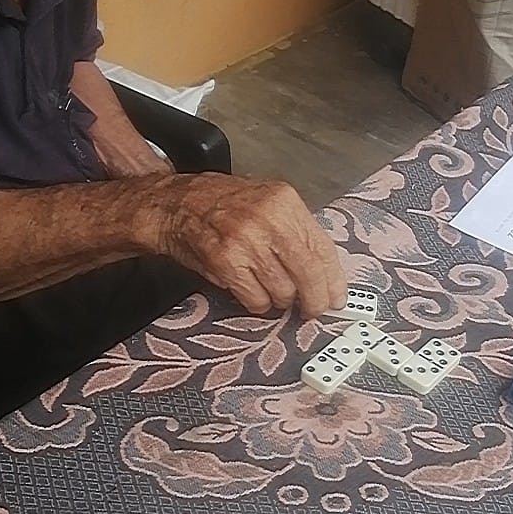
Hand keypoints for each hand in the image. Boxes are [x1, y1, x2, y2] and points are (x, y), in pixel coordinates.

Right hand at [150, 173, 346, 318]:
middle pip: (308, 274)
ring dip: (279, 300)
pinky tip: (250, 290)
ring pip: (283, 291)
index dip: (334, 280)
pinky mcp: (225, 262)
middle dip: (314, 301)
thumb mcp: (266, 204)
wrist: (175, 205)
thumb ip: (295, 232)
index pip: (323, 248)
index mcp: (284, 202)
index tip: (337, 298)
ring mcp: (246, 241)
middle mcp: (268, 219)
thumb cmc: (221, 205)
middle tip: (312, 311)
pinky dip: (257, 302)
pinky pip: (255, 299)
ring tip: (268, 288)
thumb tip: (325, 273)